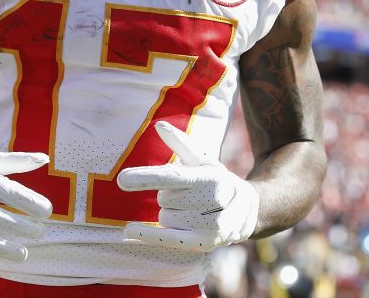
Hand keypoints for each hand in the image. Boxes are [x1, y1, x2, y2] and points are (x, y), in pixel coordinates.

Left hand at [116, 121, 259, 251]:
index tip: (121, 180)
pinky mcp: (204, 243)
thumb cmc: (217, 180)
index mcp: (209, 176)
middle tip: (189, 196)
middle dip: (170, 196)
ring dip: (171, 214)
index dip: (145, 178)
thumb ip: (180, 143)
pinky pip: (167, 239)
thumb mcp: (202, 160)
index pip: (171, 177)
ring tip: (192, 211)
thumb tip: (159, 125)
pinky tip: (129, 231)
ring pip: (164, 218)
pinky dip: (147, 235)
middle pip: (164, 199)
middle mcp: (212, 200)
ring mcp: (210, 225)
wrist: (248, 211)